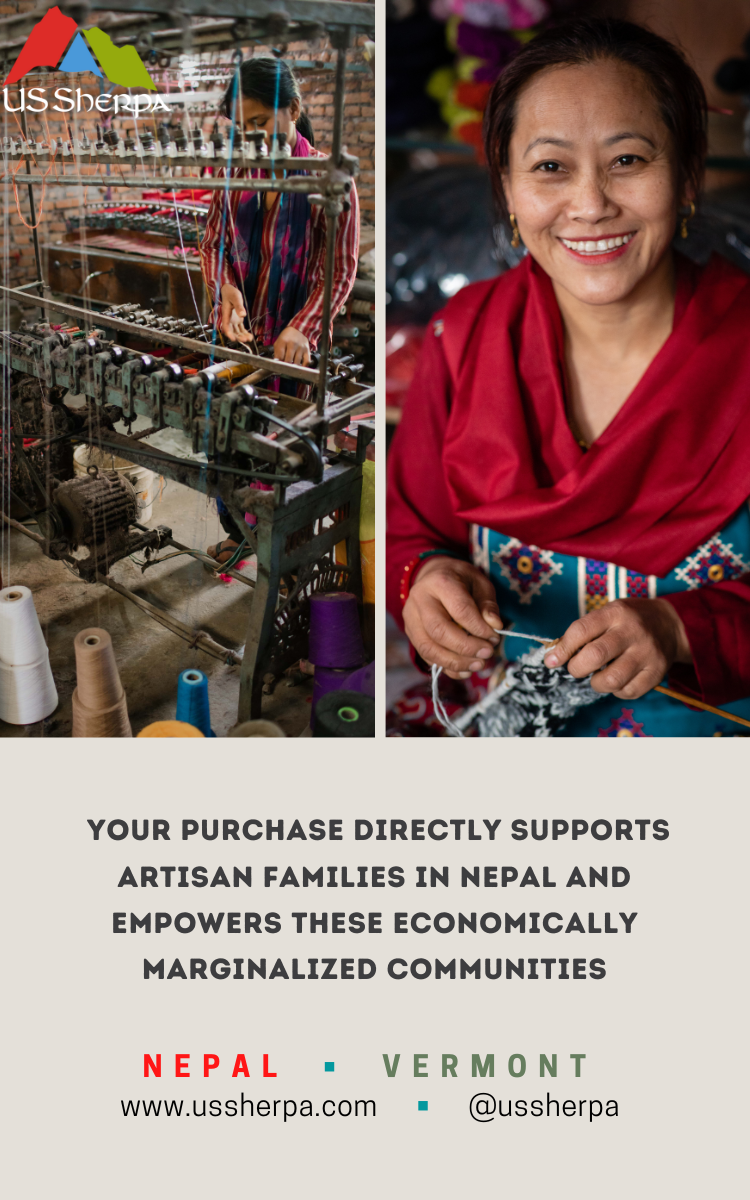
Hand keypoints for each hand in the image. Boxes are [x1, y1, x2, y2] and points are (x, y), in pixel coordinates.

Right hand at [220, 284, 251, 343]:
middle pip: (232, 331)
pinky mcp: (237, 320)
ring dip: (242, 336)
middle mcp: (229, 320)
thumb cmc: (231, 293)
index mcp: (226, 315)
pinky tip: (250, 336)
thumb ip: (239, 306)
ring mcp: (233, 321)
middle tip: (245, 340)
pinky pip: (240, 329)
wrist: (229, 290)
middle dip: (238, 337)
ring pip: (236, 331)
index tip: (233, 339)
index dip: (229, 334)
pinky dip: (244, 333)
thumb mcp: (236, 298)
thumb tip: (243, 314)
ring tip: (250, 339)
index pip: (226, 327)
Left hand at [273, 325, 310, 365]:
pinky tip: (299, 367)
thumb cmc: (286, 337)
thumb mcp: (278, 342)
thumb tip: (277, 363)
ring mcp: (301, 347)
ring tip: (291, 366)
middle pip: (288, 360)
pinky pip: (306, 361)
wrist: (298, 329)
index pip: (280, 356)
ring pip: (297, 362)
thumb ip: (277, 352)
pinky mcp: (307, 350)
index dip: (278, 363)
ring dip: (293, 366)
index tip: (278, 366)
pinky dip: (303, 366)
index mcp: (283, 341)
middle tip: (284, 367)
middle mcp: (293, 344)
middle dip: (285, 365)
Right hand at [403, 557, 501, 679]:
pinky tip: (465, 670)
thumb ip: (488, 604)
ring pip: (428, 648)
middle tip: (487, 653)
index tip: (494, 637)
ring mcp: (411, 618)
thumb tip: (495, 626)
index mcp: (440, 582)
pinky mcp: (410, 633)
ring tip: (478, 664)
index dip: (479, 628)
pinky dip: (447, 667)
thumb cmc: (460, 580)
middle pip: (439, 631)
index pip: (460, 610)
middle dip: (466, 648)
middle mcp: (420, 600)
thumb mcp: (480, 583)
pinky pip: (426, 656)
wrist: (432, 577)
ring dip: (456, 662)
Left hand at [543, 598, 691, 698]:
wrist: (670, 624)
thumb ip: (584, 631)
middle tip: (577, 669)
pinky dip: (616, 691)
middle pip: (595, 656)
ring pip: (612, 679)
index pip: (581, 630)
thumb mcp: (608, 613)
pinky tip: (617, 680)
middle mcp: (632, 631)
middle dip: (576, 668)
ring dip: (596, 683)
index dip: (562, 649)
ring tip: (598, 676)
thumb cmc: (628, 620)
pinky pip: (628, 691)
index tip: (551, 660)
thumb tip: (554, 656)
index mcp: (615, 613)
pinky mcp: (656, 672)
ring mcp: (647, 653)